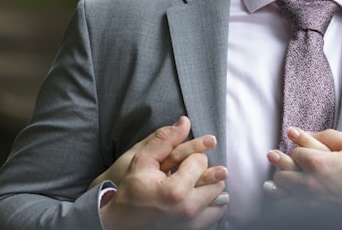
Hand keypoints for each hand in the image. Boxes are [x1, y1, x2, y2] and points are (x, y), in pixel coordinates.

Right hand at [99, 116, 228, 229]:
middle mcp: (188, 209)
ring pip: (220, 195)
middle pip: (216, 178)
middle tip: (188, 173)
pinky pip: (217, 211)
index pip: (200, 161)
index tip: (180, 162)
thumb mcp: (142, 162)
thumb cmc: (131, 191)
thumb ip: (164, 139)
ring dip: (211, 186)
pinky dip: (213, 202)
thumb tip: (185, 121)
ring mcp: (192, 223)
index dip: (192, 156)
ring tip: (195, 183)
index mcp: (174, 191)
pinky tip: (199, 196)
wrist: (121, 223)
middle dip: (204, 170)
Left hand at [265, 127, 341, 206]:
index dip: (298, 146)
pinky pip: (288, 209)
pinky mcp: (314, 215)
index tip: (296, 141)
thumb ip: (330, 136)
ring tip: (277, 179)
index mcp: (321, 162)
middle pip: (283, 172)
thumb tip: (307, 132)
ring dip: (280, 183)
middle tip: (273, 156)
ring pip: (282, 192)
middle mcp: (311, 184)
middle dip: (282, 163)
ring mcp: (311, 203)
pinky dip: (285, 201)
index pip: (296, 152)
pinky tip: (285, 196)